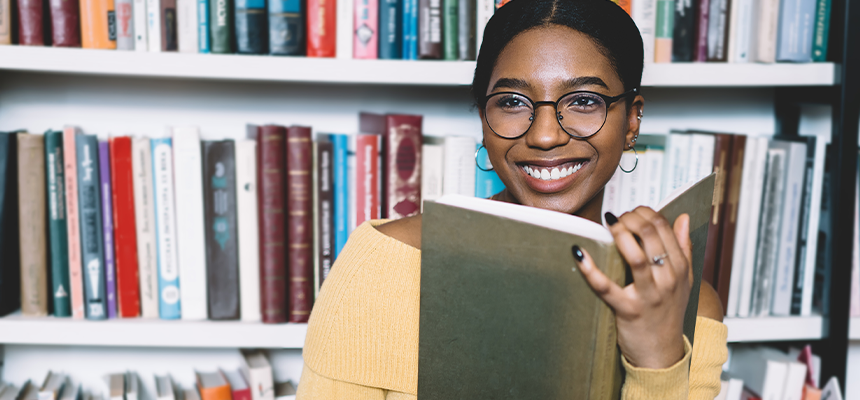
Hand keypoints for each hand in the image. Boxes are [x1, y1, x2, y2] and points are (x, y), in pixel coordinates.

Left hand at [572, 207, 692, 368]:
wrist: (662, 354)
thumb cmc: (668, 314)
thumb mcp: (685, 281)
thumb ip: (684, 248)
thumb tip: (683, 218)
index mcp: (680, 269)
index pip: (664, 228)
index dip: (646, 213)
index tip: (632, 211)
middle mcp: (667, 280)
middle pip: (651, 236)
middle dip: (632, 218)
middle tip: (617, 217)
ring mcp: (648, 295)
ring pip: (635, 256)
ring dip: (620, 234)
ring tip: (609, 225)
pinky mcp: (627, 310)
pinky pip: (606, 287)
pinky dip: (590, 269)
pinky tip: (580, 253)